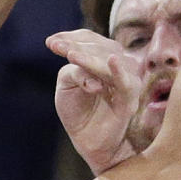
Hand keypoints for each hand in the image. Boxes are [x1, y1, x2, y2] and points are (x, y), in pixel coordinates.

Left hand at [47, 29, 139, 174]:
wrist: (88, 142)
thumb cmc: (78, 111)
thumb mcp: (67, 85)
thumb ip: (74, 71)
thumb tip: (91, 76)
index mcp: (103, 59)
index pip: (91, 40)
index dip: (72, 37)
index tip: (50, 42)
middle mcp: (118, 67)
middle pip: (102, 47)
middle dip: (78, 45)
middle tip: (56, 47)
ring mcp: (126, 82)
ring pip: (111, 60)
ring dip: (91, 56)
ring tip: (71, 54)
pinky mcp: (129, 100)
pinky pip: (126, 83)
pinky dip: (119, 71)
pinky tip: (111, 61)